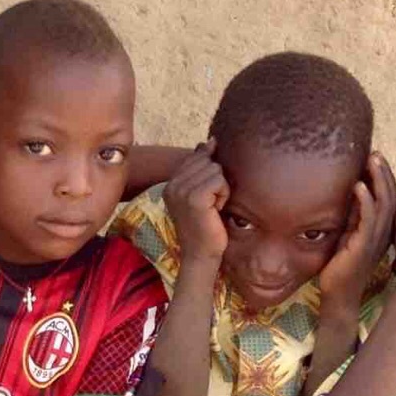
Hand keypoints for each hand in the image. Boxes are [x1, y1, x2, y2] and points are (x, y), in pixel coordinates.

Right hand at [163, 142, 228, 266]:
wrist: (202, 255)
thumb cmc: (206, 226)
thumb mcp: (201, 193)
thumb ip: (202, 168)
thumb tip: (210, 141)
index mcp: (170, 184)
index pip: (197, 157)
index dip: (210, 174)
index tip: (206, 198)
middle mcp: (172, 185)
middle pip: (207, 160)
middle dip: (216, 180)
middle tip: (211, 204)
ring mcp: (181, 191)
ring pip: (215, 169)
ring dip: (222, 188)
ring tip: (213, 207)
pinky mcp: (194, 198)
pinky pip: (219, 180)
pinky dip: (224, 194)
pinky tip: (216, 209)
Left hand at [318, 152, 395, 309]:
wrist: (340, 295)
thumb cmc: (342, 266)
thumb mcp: (350, 234)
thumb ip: (354, 216)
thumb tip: (352, 193)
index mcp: (383, 229)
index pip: (389, 198)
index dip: (385, 177)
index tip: (376, 159)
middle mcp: (384, 232)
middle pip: (390, 195)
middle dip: (383, 173)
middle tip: (375, 153)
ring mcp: (375, 239)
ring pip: (383, 203)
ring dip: (377, 180)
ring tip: (371, 161)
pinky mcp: (363, 245)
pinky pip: (367, 219)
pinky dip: (364, 200)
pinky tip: (358, 185)